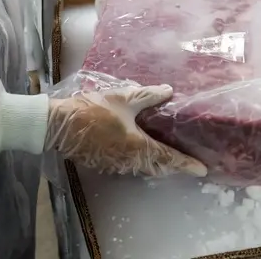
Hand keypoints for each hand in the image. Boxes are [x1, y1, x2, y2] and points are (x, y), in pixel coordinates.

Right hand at [46, 86, 207, 177]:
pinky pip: (129, 165)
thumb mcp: (123, 98)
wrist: (59, 125)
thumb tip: (169, 91)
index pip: (168, 158)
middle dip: (173, 165)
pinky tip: (142, 150)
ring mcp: (115, 165)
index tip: (202, 169)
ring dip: (157, 164)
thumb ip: (147, 96)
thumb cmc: (92, 110)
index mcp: (137, 146)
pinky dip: (140, 161)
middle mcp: (129, 160)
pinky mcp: (104, 163)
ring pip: (143, 167)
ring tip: (170, 155)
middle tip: (188, 161)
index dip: (186, 163)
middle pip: (157, 167)